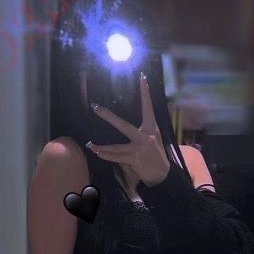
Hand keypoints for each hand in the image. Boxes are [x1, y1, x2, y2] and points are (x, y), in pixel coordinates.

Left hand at [86, 72, 170, 186]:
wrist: (163, 175)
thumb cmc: (156, 155)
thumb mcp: (154, 139)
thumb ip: (142, 132)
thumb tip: (126, 126)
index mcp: (151, 128)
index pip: (148, 107)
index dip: (145, 93)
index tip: (142, 78)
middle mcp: (146, 136)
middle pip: (123, 125)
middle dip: (107, 116)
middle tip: (95, 107)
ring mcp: (140, 148)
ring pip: (116, 147)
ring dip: (102, 147)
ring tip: (90, 144)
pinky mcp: (134, 160)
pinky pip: (116, 157)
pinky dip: (106, 155)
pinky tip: (97, 152)